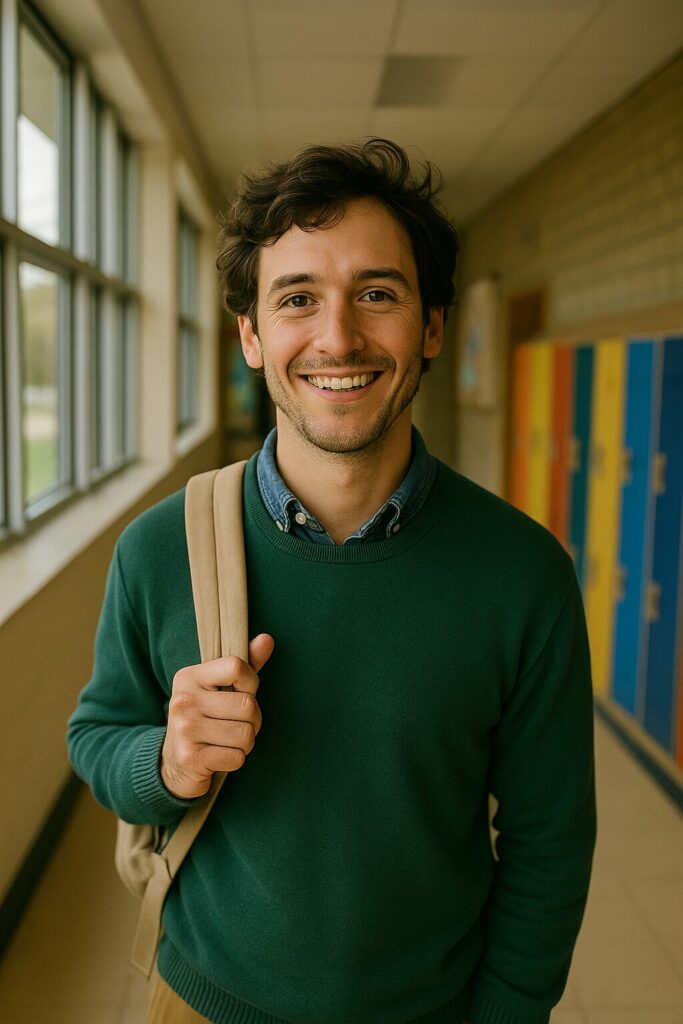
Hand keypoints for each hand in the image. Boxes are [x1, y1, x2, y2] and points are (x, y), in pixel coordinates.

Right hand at [161, 633, 274, 798]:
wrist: (173, 763)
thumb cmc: (206, 718)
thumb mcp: (221, 689)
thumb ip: (246, 665)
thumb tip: (267, 639)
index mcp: (189, 677)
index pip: (236, 666)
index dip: (251, 683)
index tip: (241, 694)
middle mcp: (183, 700)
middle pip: (248, 705)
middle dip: (253, 720)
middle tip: (238, 725)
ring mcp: (184, 729)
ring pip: (245, 734)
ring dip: (246, 742)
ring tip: (229, 741)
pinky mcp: (190, 758)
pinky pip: (237, 757)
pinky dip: (236, 759)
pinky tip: (219, 756)